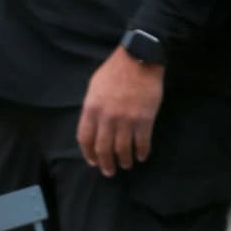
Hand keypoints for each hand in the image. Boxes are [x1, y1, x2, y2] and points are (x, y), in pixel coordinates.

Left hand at [77, 47, 164, 176]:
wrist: (139, 59)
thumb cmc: (114, 71)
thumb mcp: (94, 88)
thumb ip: (92, 108)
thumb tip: (93, 126)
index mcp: (91, 109)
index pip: (85, 139)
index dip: (88, 153)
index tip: (93, 161)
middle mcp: (106, 118)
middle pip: (103, 148)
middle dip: (105, 163)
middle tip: (109, 172)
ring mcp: (126, 120)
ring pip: (122, 149)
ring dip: (124, 161)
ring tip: (126, 165)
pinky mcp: (145, 119)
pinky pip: (142, 142)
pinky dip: (142, 152)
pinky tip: (142, 156)